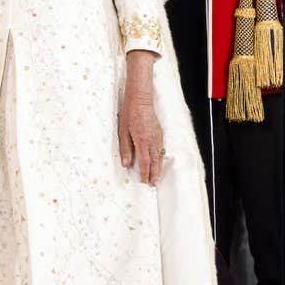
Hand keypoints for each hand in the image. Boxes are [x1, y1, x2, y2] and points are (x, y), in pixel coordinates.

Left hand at [116, 53, 163, 187]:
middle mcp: (152, 140)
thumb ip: (125, 149)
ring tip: (157, 177)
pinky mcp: (159, 133)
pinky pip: (161, 148)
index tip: (145, 181)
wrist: (141, 99)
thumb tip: (126, 163)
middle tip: (154, 184)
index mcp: (142, 141)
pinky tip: (158, 161)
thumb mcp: (123, 131)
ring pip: (159, 156)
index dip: (145, 173)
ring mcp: (158, 137)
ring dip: (159, 167)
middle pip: (155, 162)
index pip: (145, 162)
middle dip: (154, 174)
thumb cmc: (130, 113)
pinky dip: (160, 157)